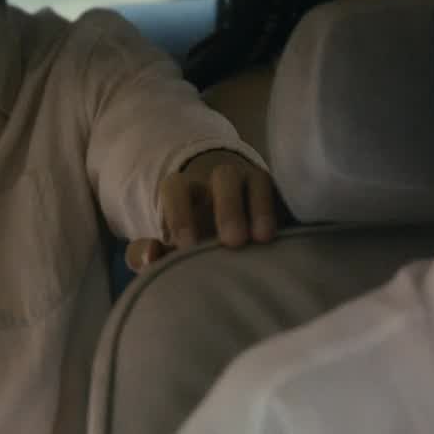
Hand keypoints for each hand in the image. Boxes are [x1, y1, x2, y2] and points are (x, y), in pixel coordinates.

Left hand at [126, 151, 278, 272]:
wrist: (227, 224)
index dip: (180, 214)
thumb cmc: (192, 238)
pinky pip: (285, 194)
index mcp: (186, 190)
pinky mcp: (279, 195)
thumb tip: (149, 256)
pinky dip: (284, 211)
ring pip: (258, 180)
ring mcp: (254, 184)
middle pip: (224, 177)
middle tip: (231, 241)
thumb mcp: (166, 245)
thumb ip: (146, 253)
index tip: (186, 246)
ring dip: (260, 207)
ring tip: (261, 239)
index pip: (177, 188)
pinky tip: (287, 235)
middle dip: (228, 206)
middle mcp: (221, 181)